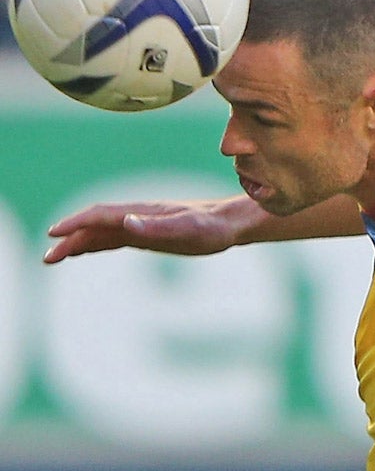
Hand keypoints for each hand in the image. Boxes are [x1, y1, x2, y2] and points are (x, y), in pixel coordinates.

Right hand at [44, 196, 260, 263]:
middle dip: (69, 238)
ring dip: (77, 243)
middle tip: (47, 257)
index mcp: (142, 212)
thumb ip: (157, 227)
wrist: (230, 223)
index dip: (76, 224)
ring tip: (54, 257)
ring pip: (101, 232)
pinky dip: (93, 244)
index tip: (54, 234)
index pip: (101, 215)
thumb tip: (125, 222)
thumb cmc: (212, 227)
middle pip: (95, 225)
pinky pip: (113, 238)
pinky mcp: (147, 234)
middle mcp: (137, 215)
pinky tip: (84, 251)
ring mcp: (141, 224)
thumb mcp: (187, 229)